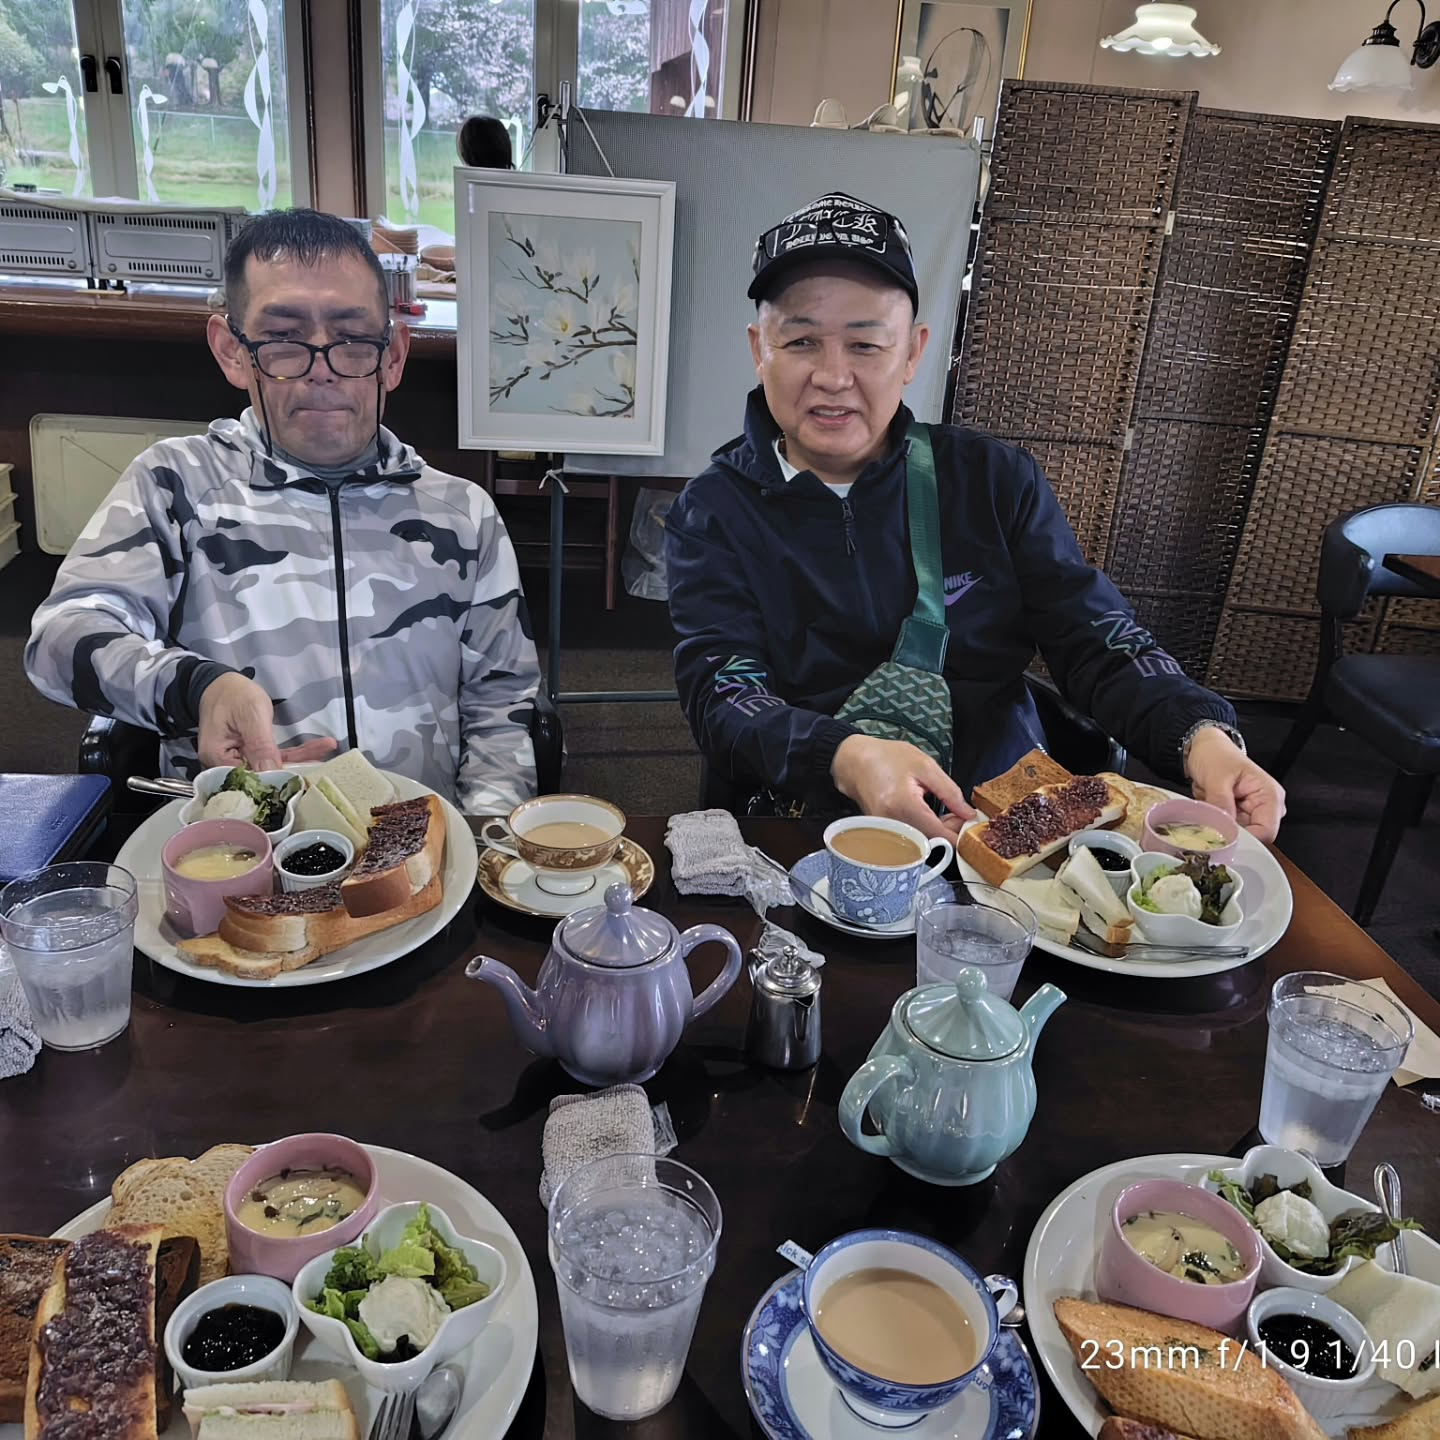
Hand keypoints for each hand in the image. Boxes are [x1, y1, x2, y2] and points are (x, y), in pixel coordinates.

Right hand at [197, 673, 338, 769]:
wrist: (222, 683)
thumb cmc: (233, 694)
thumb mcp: (250, 716)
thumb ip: (260, 745)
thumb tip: (272, 772)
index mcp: (218, 758)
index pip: (248, 780)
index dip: (275, 781)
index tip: (302, 777)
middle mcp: (226, 765)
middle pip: (262, 776)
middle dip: (295, 770)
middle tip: (324, 765)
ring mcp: (239, 759)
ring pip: (273, 766)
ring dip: (301, 758)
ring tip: (328, 747)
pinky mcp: (251, 754)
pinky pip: (274, 757)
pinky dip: (295, 753)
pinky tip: (319, 746)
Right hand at [830, 734, 974, 840]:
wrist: (853, 761)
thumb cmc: (886, 758)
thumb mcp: (925, 766)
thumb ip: (949, 792)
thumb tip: (968, 814)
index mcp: (904, 805)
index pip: (940, 835)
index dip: (959, 834)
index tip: (969, 824)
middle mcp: (891, 824)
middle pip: (930, 842)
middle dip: (948, 832)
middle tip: (957, 813)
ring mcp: (883, 831)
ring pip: (920, 842)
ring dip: (936, 832)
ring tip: (941, 812)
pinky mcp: (880, 833)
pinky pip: (908, 839)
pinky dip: (922, 831)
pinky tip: (926, 815)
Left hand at [1184, 726, 1285, 843]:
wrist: (1204, 748)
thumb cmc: (1216, 755)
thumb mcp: (1217, 777)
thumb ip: (1221, 802)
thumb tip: (1223, 826)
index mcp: (1270, 796)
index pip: (1266, 832)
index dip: (1245, 838)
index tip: (1222, 837)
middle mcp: (1265, 807)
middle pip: (1253, 837)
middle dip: (1229, 833)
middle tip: (1209, 822)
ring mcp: (1251, 813)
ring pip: (1237, 835)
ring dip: (1220, 828)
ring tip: (1207, 810)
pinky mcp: (1237, 816)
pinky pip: (1226, 829)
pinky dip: (1215, 824)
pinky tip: (1207, 811)